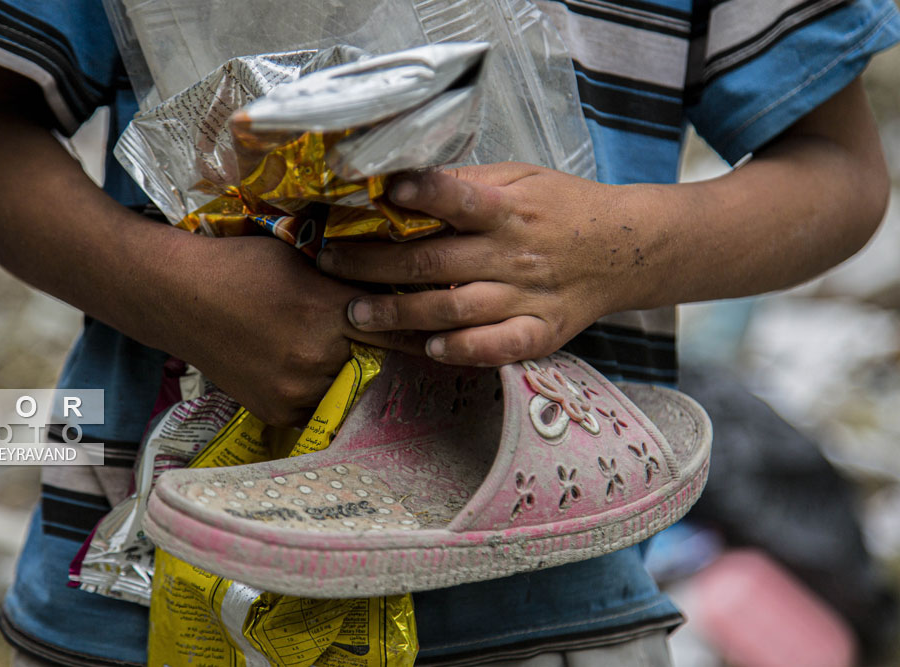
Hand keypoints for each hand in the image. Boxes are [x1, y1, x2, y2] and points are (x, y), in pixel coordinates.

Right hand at [149, 235, 425, 425]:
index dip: (424, 333)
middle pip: (374, 363)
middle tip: (381, 343)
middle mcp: (317, 358)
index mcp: (328, 313)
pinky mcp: (277, 412)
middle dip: (379, 352)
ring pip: (345, 386)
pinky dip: (316, 390)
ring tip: (325, 352)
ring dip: (346, 373)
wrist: (177, 296)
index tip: (450, 337)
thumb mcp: (303, 257)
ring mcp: (296, 391)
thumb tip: (395, 282)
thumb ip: (350, 277)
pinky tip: (301, 368)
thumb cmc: (241, 264)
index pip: (399, 330)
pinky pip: (316, 407)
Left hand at [316, 163, 655, 365]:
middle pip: (435, 261)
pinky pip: (498, 346)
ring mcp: (528, 296)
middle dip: (373, 264)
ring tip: (357, 314)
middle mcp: (515, 253)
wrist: (625, 248)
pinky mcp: (541, 331)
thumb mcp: (521, 178)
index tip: (383, 192)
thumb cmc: (561, 208)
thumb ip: (467, 184)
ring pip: (454, 309)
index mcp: (509, 209)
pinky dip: (463, 350)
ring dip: (400, 313)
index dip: (422, 195)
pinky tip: (430, 349)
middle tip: (329, 265)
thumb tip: (404, 184)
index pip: (460, 198)